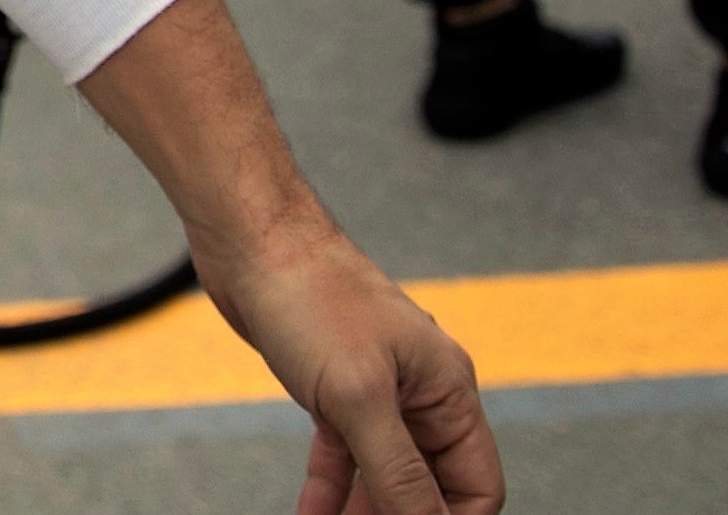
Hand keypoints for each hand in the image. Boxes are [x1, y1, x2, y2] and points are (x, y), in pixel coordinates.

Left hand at [207, 226, 501, 514]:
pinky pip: (343, 455)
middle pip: (429, 486)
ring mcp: (377, 392)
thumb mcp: (360, 396)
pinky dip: (330, 489)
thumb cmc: (311, 296)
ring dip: (362, 512)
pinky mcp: (334, 389)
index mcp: (448, 392)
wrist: (250, 239)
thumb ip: (399, 470)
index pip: (476, 486)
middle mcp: (421, 394)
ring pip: (384, 476)